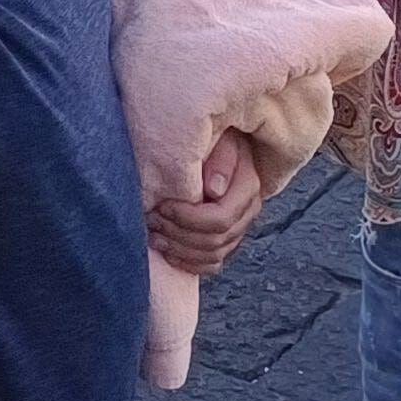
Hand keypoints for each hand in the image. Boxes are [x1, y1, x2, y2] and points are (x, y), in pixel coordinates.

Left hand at [145, 128, 268, 277]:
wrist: (225, 142)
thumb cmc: (219, 137)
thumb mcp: (223, 139)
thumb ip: (221, 160)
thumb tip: (214, 190)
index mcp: (248, 188)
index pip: (221, 218)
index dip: (188, 218)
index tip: (162, 206)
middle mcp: (248, 212)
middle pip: (215, 240)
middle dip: (179, 234)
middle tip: (151, 221)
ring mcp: (240, 228)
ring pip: (214, 255)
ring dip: (180, 250)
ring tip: (154, 236)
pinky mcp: (229, 238)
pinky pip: (213, 264)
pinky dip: (190, 264)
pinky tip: (169, 254)